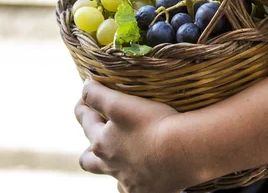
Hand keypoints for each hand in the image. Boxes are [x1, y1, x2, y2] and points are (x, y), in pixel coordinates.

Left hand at [74, 79, 197, 192]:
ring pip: (114, 177)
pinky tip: (149, 174)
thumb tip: (85, 85)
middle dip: (90, 150)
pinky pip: (137, 188)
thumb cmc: (153, 125)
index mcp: (102, 143)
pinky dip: (140, 180)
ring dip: (116, 167)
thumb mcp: (121, 104)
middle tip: (97, 141)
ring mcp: (129, 181)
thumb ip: (99, 94)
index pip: (85, 122)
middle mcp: (111, 166)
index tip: (84, 99)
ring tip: (126, 159)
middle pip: (89, 161)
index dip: (83, 108)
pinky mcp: (147, 190)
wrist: (183, 152)